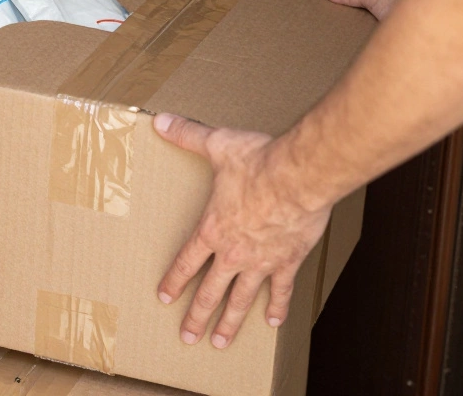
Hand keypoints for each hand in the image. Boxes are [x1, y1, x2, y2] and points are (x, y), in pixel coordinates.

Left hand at [153, 114, 330, 347]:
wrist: (300, 176)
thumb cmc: (260, 162)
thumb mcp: (217, 145)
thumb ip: (187, 135)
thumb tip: (161, 121)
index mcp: (212, 229)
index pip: (186, 262)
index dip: (174, 281)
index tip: (165, 298)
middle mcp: (233, 252)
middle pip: (210, 291)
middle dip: (196, 316)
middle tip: (187, 337)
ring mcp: (261, 261)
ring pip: (241, 299)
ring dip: (230, 322)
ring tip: (220, 342)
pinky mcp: (288, 260)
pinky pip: (281, 289)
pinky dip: (277, 306)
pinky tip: (273, 321)